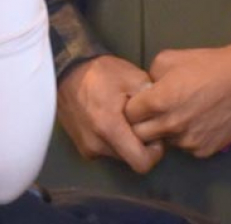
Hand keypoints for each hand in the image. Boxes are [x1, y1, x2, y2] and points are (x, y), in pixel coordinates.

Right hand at [57, 55, 164, 172]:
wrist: (65, 68)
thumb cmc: (100, 72)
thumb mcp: (132, 77)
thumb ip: (152, 99)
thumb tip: (165, 117)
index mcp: (109, 128)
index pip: (142, 163)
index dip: (154, 152)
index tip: (153, 134)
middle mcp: (96, 144)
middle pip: (131, 159)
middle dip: (139, 144)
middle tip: (137, 122)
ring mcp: (86, 147)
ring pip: (118, 155)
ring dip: (124, 142)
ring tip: (120, 117)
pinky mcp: (80, 146)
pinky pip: (105, 151)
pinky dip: (111, 140)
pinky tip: (107, 119)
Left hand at [125, 39, 230, 158]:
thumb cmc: (206, 65)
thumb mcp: (167, 59)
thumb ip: (150, 78)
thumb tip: (145, 91)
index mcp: (159, 102)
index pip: (128, 116)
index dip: (130, 107)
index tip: (136, 102)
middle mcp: (172, 126)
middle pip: (141, 136)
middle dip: (141, 124)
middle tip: (150, 112)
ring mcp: (190, 142)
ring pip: (164, 142)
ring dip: (163, 132)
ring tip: (176, 114)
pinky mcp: (206, 151)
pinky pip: (185, 147)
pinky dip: (183, 137)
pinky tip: (193, 121)